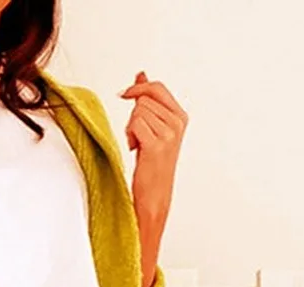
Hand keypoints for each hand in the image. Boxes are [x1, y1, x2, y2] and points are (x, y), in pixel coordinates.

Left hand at [118, 71, 187, 223]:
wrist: (154, 195)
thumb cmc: (151, 163)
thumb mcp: (152, 127)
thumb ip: (149, 100)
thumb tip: (141, 73)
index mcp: (180, 116)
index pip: (157, 88)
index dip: (138, 88)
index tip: (123, 94)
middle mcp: (177, 123)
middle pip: (143, 100)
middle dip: (133, 115)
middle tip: (137, 135)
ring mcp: (169, 133)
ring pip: (137, 112)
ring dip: (130, 128)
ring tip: (138, 144)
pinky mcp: (157, 145)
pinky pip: (134, 124)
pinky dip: (129, 136)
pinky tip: (136, 149)